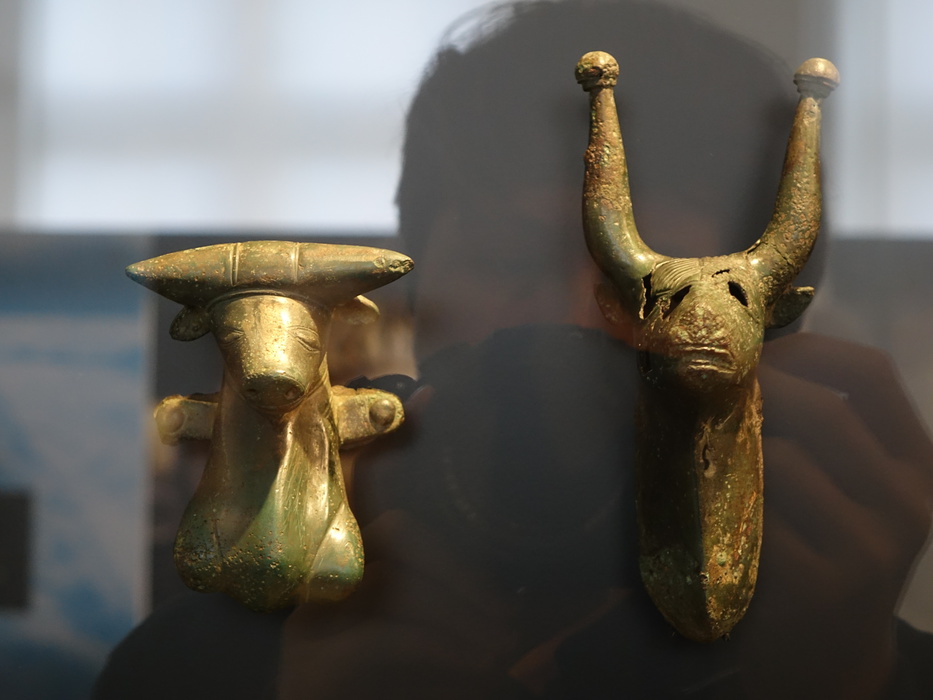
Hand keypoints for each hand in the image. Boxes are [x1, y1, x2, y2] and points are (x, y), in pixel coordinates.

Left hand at [736, 332, 932, 697]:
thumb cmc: (824, 549)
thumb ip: (820, 428)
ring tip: (696, 439)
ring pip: (782, 458)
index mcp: (917, 464)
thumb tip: (744, 356)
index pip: (872, 374)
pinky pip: (756, 512)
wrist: (825, 655)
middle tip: (704, 388)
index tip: (756, 354)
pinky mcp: (822, 586)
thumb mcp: (847, 487)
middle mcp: (908, 503)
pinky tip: (703, 497)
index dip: (807, 351)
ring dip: (727, 441)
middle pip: (823, 410)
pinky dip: (720, 495)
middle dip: (753, 390)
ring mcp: (869, 549)